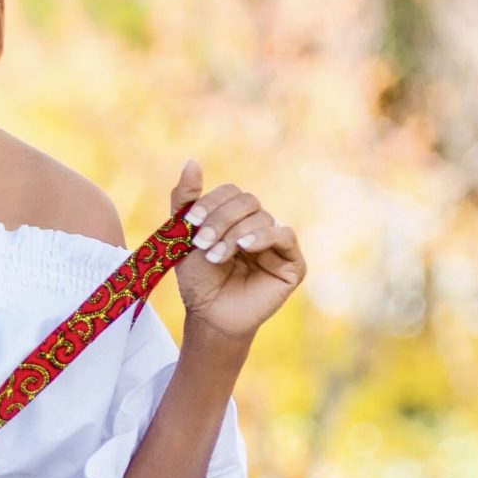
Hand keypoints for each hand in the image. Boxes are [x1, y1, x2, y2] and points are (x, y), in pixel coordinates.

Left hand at [171, 160, 304, 341]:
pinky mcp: (292, 262)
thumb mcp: (184, 237)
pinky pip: (284, 235)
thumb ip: (185, 201)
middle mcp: (259, 225)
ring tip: (216, 257)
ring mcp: (277, 243)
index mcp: (236, 216)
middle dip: (221, 220)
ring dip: (235, 235)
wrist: (209, 316)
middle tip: (201, 243)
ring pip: (262, 218)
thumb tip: (191, 161)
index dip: (211, 203)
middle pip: (247, 201)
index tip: (189, 223)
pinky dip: (263, 237)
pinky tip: (245, 248)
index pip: (231, 193)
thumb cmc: (198, 280)